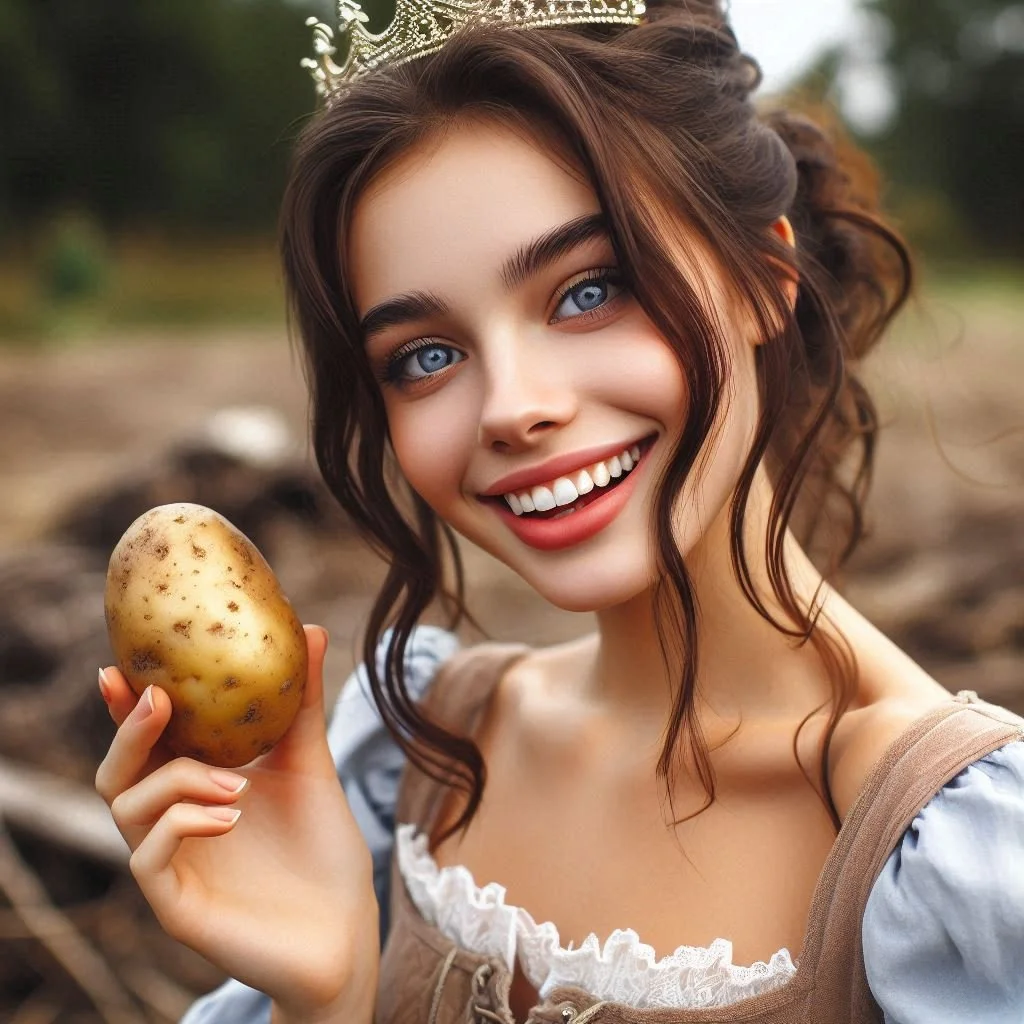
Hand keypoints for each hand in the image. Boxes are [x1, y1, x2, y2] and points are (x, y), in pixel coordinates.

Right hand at [95, 626, 379, 1016]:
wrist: (346, 924)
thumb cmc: (322, 846)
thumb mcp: (310, 763)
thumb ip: (302, 701)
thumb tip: (315, 629)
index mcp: (195, 788)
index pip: (148, 742)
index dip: (126, 705)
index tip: (120, 665)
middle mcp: (172, 824)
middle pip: (117, 772)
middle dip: (129, 731)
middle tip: (159, 699)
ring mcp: (170, 867)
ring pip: (128, 808)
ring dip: (176, 779)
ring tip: (237, 781)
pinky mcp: (176, 907)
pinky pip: (149, 858)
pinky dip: (183, 823)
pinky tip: (230, 814)